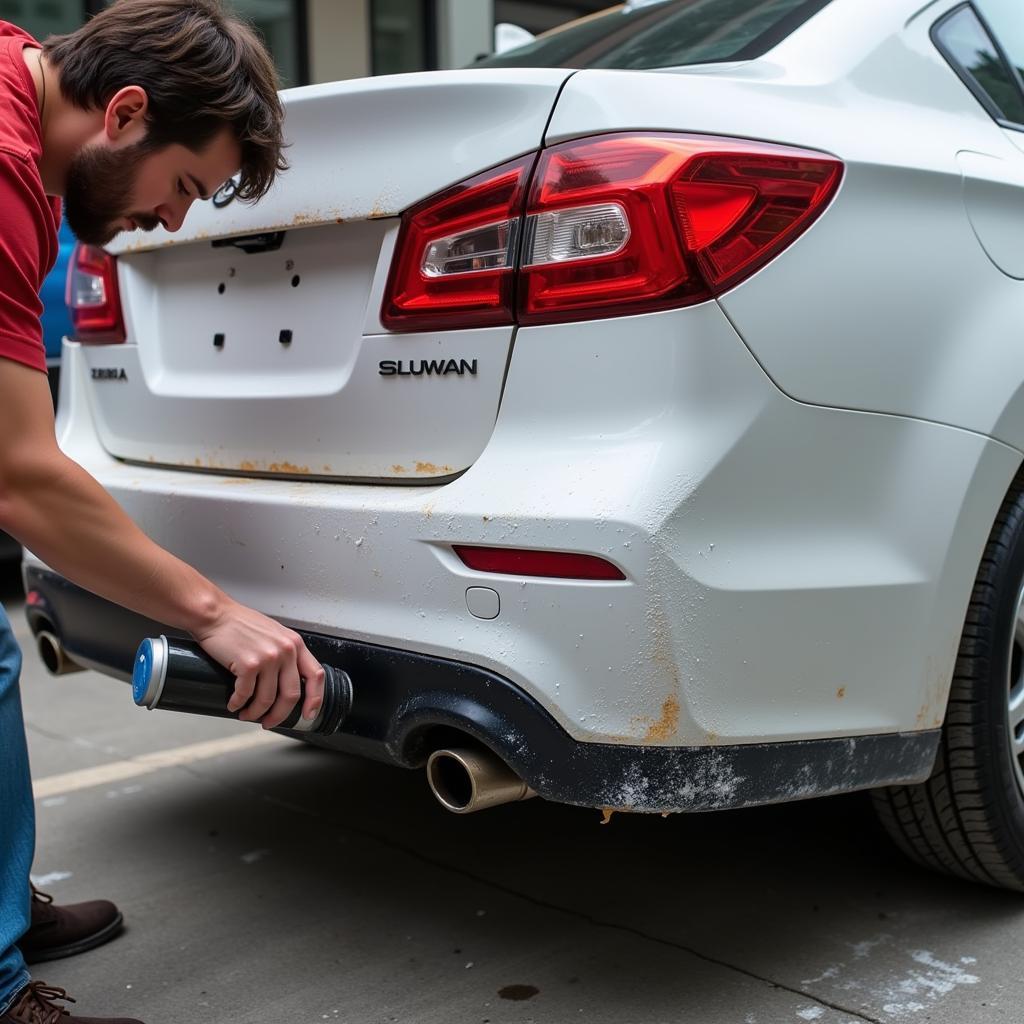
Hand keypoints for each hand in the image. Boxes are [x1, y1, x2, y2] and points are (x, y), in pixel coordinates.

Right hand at [192, 600, 324, 728]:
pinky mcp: (248, 664)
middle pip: (291, 695)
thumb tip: (288, 682)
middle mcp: (286, 650)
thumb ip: (285, 653)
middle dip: (279, 715)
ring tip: (246, 714)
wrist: (215, 615)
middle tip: (269, 722)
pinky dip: (238, 704)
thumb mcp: (274, 634)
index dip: (315, 699)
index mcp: (295, 644)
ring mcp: (268, 658)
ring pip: (267, 699)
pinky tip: (234, 704)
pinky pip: (245, 695)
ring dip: (255, 713)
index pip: (316, 676)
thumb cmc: (240, 624)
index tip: (308, 714)